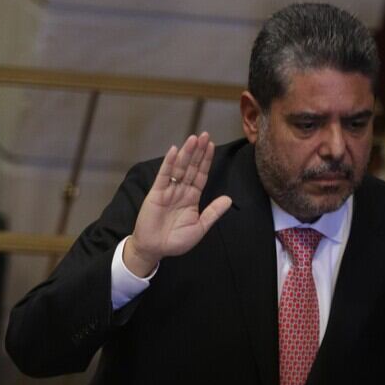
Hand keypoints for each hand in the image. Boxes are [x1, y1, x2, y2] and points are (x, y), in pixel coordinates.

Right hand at [123, 132, 231, 276]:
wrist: (155, 249)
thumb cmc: (176, 241)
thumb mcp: (200, 227)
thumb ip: (213, 213)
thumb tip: (229, 200)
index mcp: (192, 197)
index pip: (201, 175)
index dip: (206, 160)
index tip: (211, 145)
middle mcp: (181, 190)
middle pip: (191, 167)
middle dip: (198, 151)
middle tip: (205, 135)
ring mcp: (168, 190)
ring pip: (179, 168)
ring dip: (186, 153)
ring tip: (193, 138)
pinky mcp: (156, 193)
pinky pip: (164, 175)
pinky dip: (169, 163)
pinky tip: (175, 150)